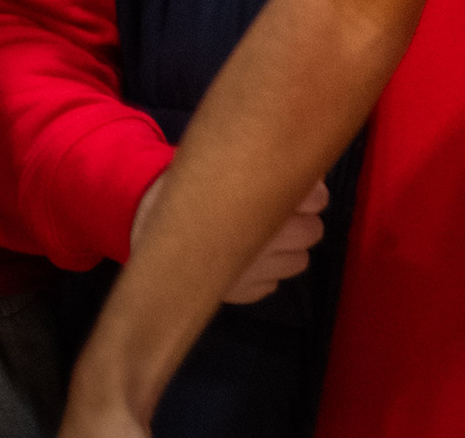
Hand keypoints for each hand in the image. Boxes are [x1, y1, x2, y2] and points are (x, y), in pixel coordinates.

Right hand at [131, 175, 327, 304]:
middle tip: (284, 215)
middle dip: (303, 221)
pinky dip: (266, 274)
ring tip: (265, 238)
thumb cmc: (196, 189)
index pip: (316, 200)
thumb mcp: (230, 168)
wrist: (148, 222)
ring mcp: (250, 273)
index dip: (311, 195)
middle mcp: (261, 242)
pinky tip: (246, 260)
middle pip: (312, 232)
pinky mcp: (238, 295)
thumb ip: (269, 170)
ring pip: (298, 262)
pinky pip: (271, 285)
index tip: (300, 193)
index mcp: (259, 203)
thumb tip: (307, 170)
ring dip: (289, 250)